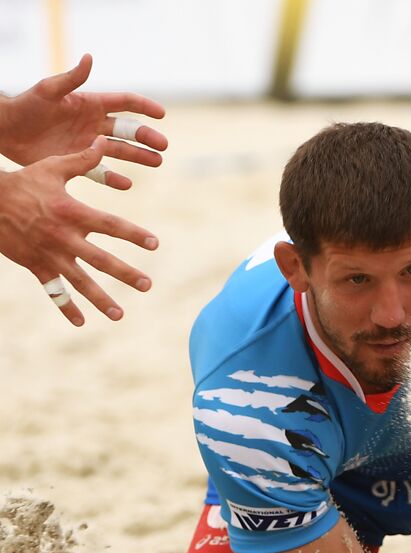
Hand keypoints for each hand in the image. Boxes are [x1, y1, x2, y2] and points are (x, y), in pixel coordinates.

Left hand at [0, 54, 166, 189]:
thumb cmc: (24, 106)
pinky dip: (114, 179)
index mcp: (90, 104)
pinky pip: (101, 172)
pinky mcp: (78, 161)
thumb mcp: (48, 90)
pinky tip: (126, 184)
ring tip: (156, 162)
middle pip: (128, 130)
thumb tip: (89, 58)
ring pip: (121, 151)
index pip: (124, 103)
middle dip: (147, 137)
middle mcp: (94, 125)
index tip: (161, 114)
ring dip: (140, 157)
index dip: (144, 107)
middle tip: (163, 145)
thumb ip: (71, 78)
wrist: (6, 130)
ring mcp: (88, 144)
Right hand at [0, 138, 156, 324]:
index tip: (154, 244)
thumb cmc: (23, 181)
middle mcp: (63, 237)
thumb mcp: (52, 167)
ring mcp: (49, 255)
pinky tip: (81, 321)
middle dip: (125, 274)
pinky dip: (66, 307)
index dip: (133, 235)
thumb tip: (105, 141)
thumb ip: (83, 159)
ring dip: (100, 299)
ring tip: (120, 314)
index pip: (110, 225)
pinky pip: (53, 290)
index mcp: (72, 212)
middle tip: (147, 285)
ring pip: (79, 282)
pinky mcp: (36, 266)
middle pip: (100, 260)